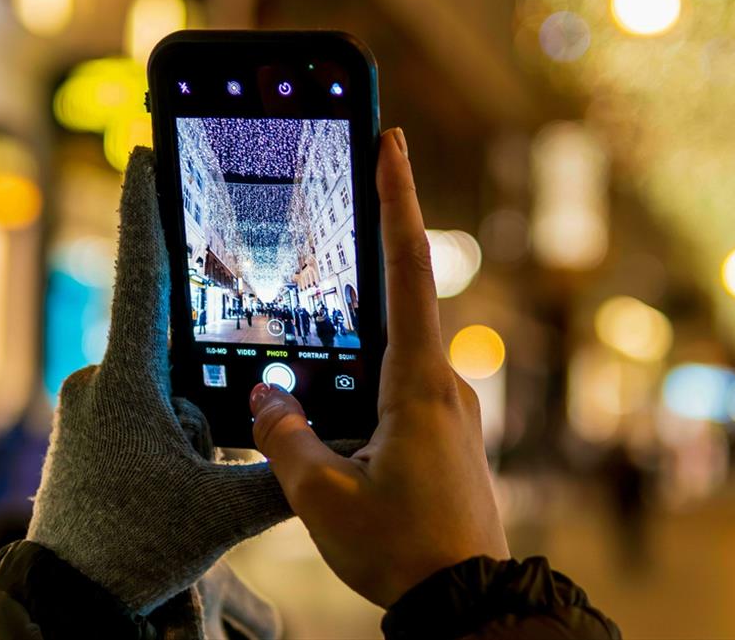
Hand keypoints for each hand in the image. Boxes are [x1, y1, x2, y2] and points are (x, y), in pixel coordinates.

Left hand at [27, 148, 291, 613]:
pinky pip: (145, 416)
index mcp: (128, 381)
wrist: (65, 600)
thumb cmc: (132, 548)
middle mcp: (99, 382)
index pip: (142, 275)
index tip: (144, 152)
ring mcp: (88, 409)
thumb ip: (281, 472)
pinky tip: (167, 490)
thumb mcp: (223, 513)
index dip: (145, 210)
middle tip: (194, 464)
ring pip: (166, 395)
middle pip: (175, 356)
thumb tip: (326, 441)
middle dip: (201, 403)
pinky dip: (170, 442)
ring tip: (175, 492)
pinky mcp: (86, 434)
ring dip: (188, 432)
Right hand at [249, 128, 509, 607]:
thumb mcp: (322, 496)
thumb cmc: (402, 549)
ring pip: (392, 359)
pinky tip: (334, 422)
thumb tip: (268, 394)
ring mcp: (453, 411)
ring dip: (351, 356)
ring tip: (309, 373)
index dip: (398, 198)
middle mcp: (445, 385)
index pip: (408, 268)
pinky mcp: (449, 437)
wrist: (467, 603)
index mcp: (419, 382)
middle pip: (397, 306)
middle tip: (324, 240)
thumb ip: (287, 436)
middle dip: (360, 273)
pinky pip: (401, 393)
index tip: (392, 141)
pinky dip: (364, 391)